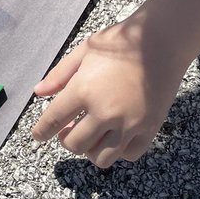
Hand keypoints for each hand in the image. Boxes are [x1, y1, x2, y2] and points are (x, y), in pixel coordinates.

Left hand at [31, 15, 183, 168]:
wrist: (162, 40)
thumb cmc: (120, 41)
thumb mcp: (85, 50)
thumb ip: (60, 74)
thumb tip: (39, 92)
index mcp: (84, 90)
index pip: (53, 120)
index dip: (41, 131)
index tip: (38, 135)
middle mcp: (105, 112)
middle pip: (75, 144)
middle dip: (65, 139)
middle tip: (68, 129)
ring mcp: (129, 124)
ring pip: (101, 158)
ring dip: (90, 150)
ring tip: (91, 134)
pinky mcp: (150, 128)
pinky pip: (128, 154)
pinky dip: (118, 150)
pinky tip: (115, 135)